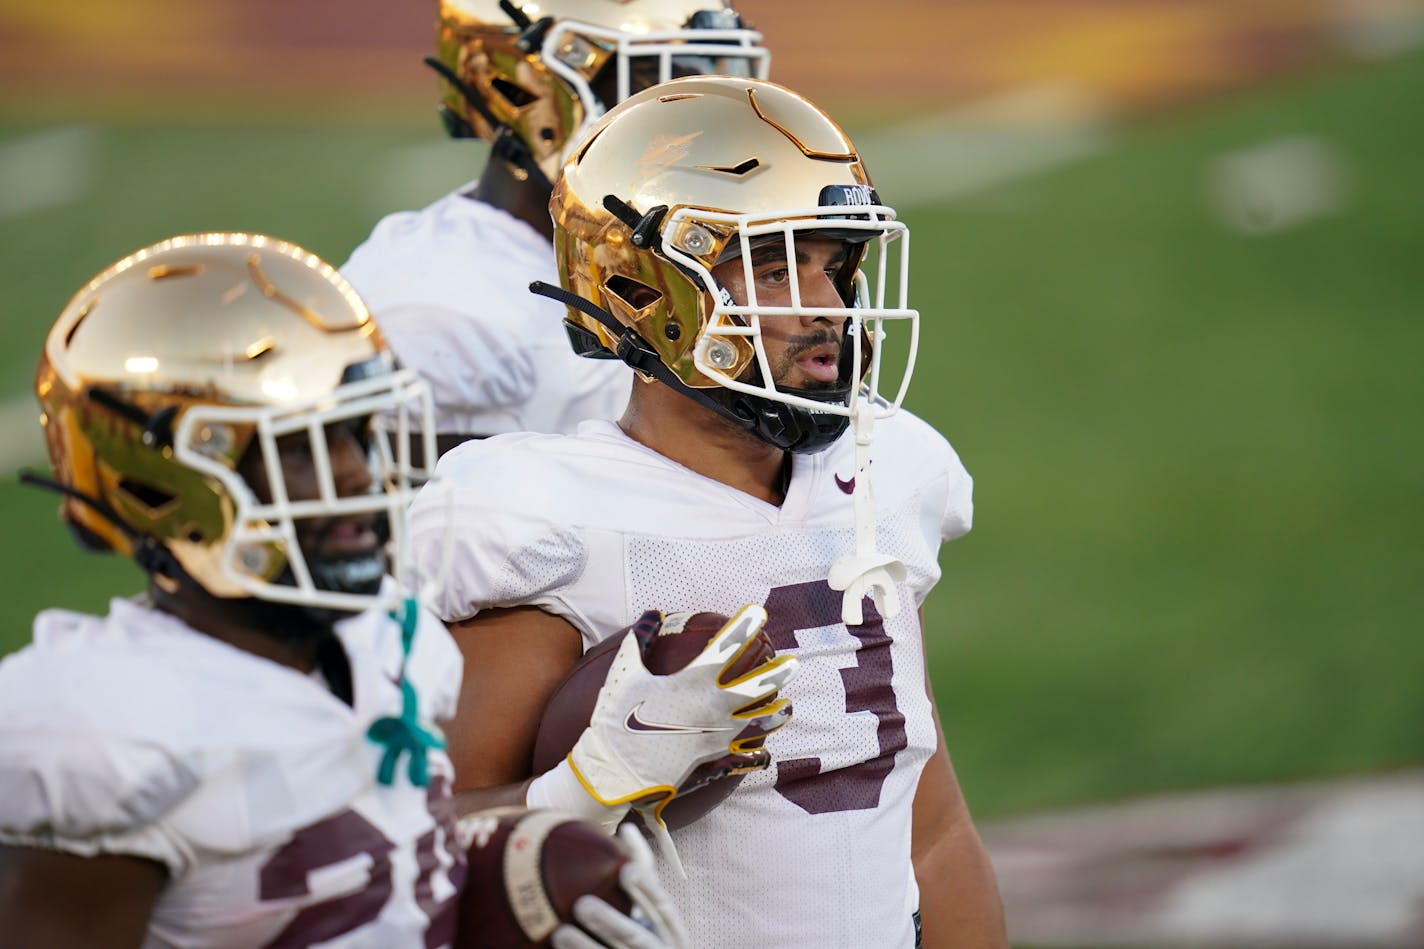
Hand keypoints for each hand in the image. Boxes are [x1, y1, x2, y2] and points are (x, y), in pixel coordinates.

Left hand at [550, 825, 687, 948]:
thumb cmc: (648, 931)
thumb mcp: (653, 908)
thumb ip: (643, 876)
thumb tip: (626, 828)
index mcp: (672, 930)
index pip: (662, 906)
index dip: (646, 888)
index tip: (626, 869)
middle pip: (636, 936)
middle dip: (610, 921)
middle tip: (582, 904)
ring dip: (586, 946)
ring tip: (561, 933)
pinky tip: (559, 945)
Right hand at [570, 604, 796, 813]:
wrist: (616, 772)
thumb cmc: (617, 720)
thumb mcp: (623, 675)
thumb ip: (639, 641)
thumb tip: (652, 614)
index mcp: (692, 683)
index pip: (726, 649)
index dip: (744, 628)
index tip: (757, 612)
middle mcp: (712, 708)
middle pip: (755, 688)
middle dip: (777, 674)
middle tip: (793, 661)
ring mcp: (716, 735)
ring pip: (756, 722)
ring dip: (774, 711)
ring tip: (787, 703)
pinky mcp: (712, 757)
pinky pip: (744, 749)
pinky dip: (756, 743)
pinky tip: (762, 742)